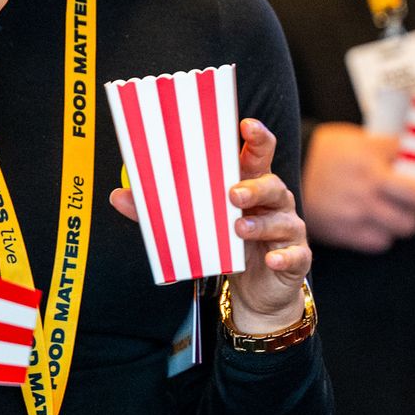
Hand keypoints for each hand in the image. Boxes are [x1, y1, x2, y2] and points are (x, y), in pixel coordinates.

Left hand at [110, 118, 311, 330]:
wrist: (256, 289)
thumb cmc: (227, 244)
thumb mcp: (195, 225)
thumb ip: (159, 210)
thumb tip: (118, 196)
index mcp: (250, 183)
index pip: (258, 153)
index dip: (257, 137)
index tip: (246, 125)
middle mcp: (273, 201)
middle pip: (272, 182)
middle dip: (255, 185)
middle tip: (232, 193)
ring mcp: (287, 228)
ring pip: (281, 217)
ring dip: (259, 222)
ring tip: (237, 227)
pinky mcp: (296, 257)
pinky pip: (294, 253)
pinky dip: (283, 256)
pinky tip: (270, 259)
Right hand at [300, 122, 414, 252]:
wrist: (292, 172)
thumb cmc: (329, 153)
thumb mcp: (359, 140)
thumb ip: (390, 148)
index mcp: (373, 162)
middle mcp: (368, 188)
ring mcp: (357, 212)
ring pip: (404, 226)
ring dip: (409, 221)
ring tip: (404, 214)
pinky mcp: (346, 232)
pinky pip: (381, 242)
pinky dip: (385, 235)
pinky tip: (380, 224)